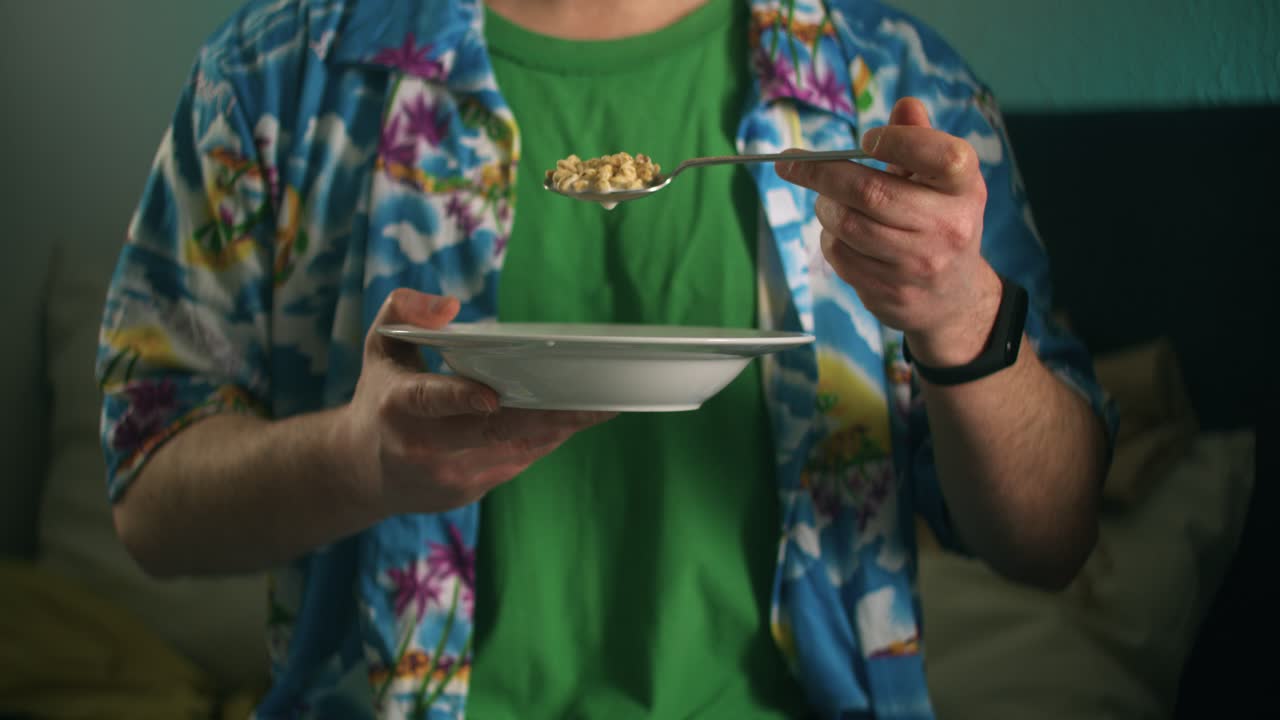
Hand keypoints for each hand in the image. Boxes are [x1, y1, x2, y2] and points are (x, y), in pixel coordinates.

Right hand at [338, 289, 614, 516]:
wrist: (361, 473)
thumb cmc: (381, 397)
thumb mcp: (380, 345)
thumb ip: (404, 310)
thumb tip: (449, 306)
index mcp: (398, 406)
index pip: (428, 401)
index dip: (459, 398)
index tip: (490, 395)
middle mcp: (424, 446)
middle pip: (493, 431)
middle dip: (547, 416)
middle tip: (594, 399)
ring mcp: (450, 474)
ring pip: (515, 449)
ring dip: (559, 429)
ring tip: (601, 407)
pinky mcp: (471, 490)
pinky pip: (517, 461)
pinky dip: (546, 440)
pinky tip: (574, 421)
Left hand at [776, 97, 1002, 366]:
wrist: (953, 295)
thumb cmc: (939, 219)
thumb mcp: (942, 180)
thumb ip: (920, 141)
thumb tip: (905, 105)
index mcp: (964, 187)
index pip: (939, 156)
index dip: (896, 142)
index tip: (865, 139)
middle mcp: (948, 226)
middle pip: (871, 192)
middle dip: (821, 173)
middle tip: (790, 163)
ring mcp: (920, 264)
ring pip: (848, 225)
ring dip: (824, 207)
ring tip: (827, 200)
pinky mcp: (893, 293)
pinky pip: (842, 257)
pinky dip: (830, 238)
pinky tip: (839, 233)